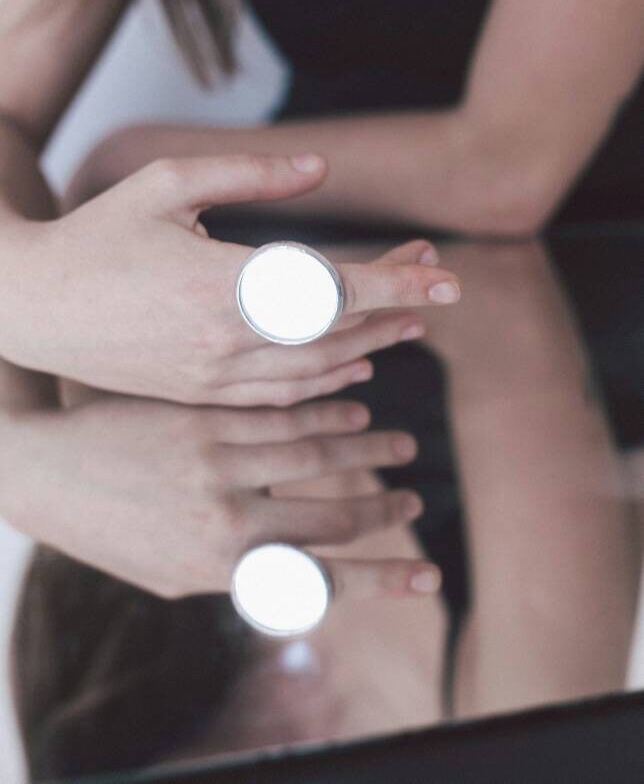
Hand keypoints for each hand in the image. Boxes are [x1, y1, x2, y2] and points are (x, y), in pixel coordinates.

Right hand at [0, 154, 459, 403]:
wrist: (31, 308)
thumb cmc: (95, 235)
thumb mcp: (164, 186)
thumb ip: (249, 174)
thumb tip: (321, 168)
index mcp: (217, 283)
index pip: (330, 287)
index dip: (395, 282)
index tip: (447, 277)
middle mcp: (223, 341)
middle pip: (335, 331)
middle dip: (394, 307)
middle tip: (437, 285)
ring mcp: (212, 377)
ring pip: (315, 369)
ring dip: (370, 345)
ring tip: (411, 322)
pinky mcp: (201, 394)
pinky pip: (282, 394)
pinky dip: (327, 378)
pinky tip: (355, 361)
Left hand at [2, 397, 438, 599]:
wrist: (42, 471)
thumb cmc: (109, 530)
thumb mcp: (167, 572)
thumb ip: (233, 572)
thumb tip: (295, 572)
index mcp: (219, 569)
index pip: (320, 579)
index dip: (381, 576)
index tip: (426, 576)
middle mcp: (226, 519)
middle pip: (330, 513)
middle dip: (382, 507)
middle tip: (414, 498)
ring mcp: (216, 462)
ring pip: (313, 453)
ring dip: (364, 448)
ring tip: (399, 443)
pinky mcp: (204, 418)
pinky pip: (279, 413)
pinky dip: (323, 409)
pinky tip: (353, 402)